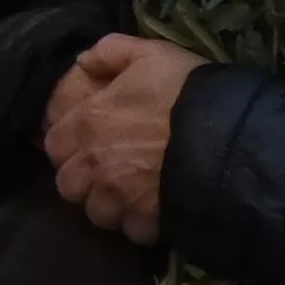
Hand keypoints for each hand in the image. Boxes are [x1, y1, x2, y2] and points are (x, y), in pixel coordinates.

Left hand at [45, 34, 202, 244]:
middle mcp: (94, 165)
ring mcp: (120, 198)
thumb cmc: (185, 91)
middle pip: (70, 186)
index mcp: (86, 124)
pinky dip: (142, 224)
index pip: (54, 145)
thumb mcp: (149, 53)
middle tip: (110, 171)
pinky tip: (157, 209)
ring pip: (99, 214)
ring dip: (112, 205)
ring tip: (133, 193)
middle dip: (86, 181)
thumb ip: (109, 52)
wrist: (230, 136)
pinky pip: (134, 232)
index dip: (70, 145)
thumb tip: (83, 61)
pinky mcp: (148, 222)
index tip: (90, 142)